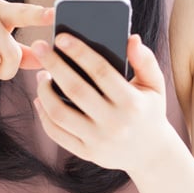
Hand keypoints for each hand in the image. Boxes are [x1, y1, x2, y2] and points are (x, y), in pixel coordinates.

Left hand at [29, 32, 176, 172]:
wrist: (151, 155)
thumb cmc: (148, 111)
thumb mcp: (154, 86)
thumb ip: (145, 61)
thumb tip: (131, 38)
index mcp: (132, 103)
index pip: (101, 72)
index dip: (79, 52)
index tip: (61, 37)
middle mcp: (115, 123)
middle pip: (75, 90)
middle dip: (53, 65)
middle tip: (39, 46)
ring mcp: (98, 141)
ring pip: (60, 113)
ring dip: (44, 91)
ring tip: (41, 75)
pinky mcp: (86, 153)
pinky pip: (56, 133)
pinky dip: (43, 114)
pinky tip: (40, 99)